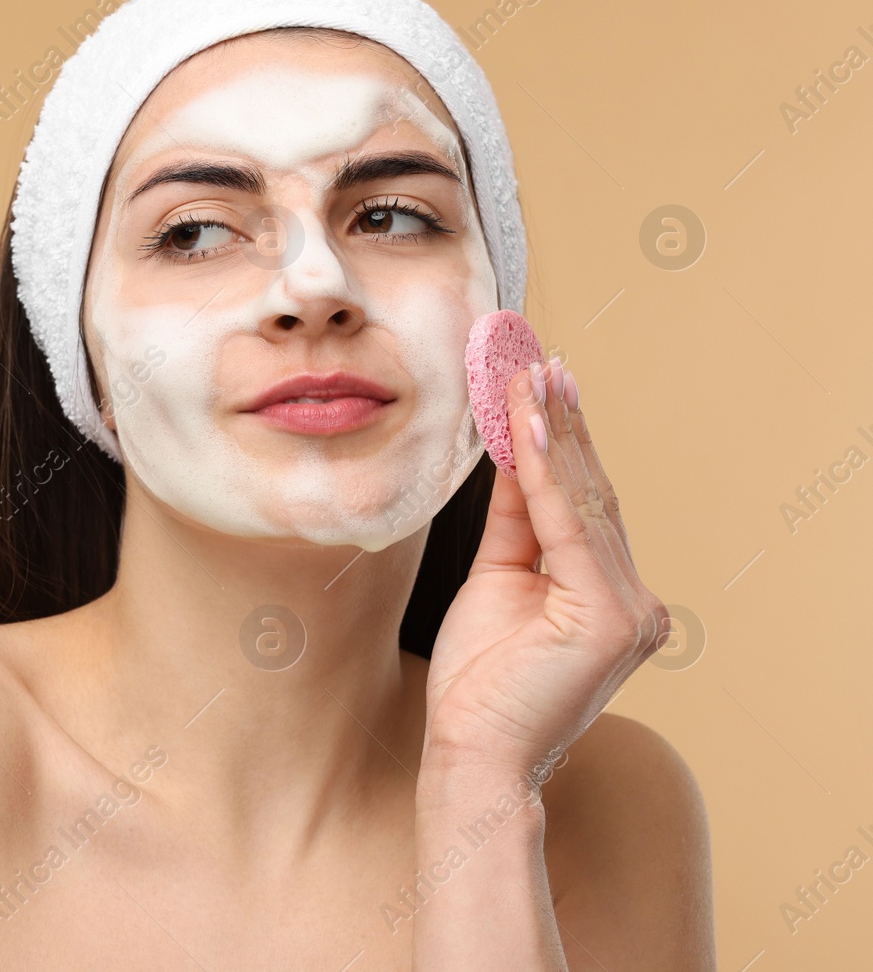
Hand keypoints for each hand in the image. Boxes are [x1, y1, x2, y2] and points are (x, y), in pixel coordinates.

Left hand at [422, 357, 669, 779]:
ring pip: (581, 501)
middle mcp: (636, 599)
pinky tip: (528, 426)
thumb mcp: (496, 579)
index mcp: (612, 594)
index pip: (583, 503)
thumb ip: (514, 521)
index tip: (542, 380)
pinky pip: (565, 526)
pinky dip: (544, 472)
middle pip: (589, 493)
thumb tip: (513, 454)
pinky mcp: (611, 617)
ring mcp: (631, 609)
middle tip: (538, 358)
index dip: (561, 439)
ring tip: (531, 374)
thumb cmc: (480, 679)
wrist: (471, 750)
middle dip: (560, 421)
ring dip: (552, 431)